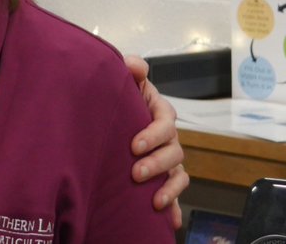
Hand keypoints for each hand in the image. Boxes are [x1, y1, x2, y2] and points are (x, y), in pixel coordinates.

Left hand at [125, 54, 187, 229]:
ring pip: (177, 173)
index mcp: (158, 111)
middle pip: (174, 150)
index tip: (134, 145)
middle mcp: (167, 136)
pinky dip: (175, 206)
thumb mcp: (123, 81)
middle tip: (135, 173)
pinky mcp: (163, 176)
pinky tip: (171, 220)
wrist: (107, 115)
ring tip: (152, 200)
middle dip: (156, 164)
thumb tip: (134, 65)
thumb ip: (130, 69)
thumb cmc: (118, 97)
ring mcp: (167, 157)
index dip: (153, 134)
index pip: (165, 121)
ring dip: (168, 187)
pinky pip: (175, 192)